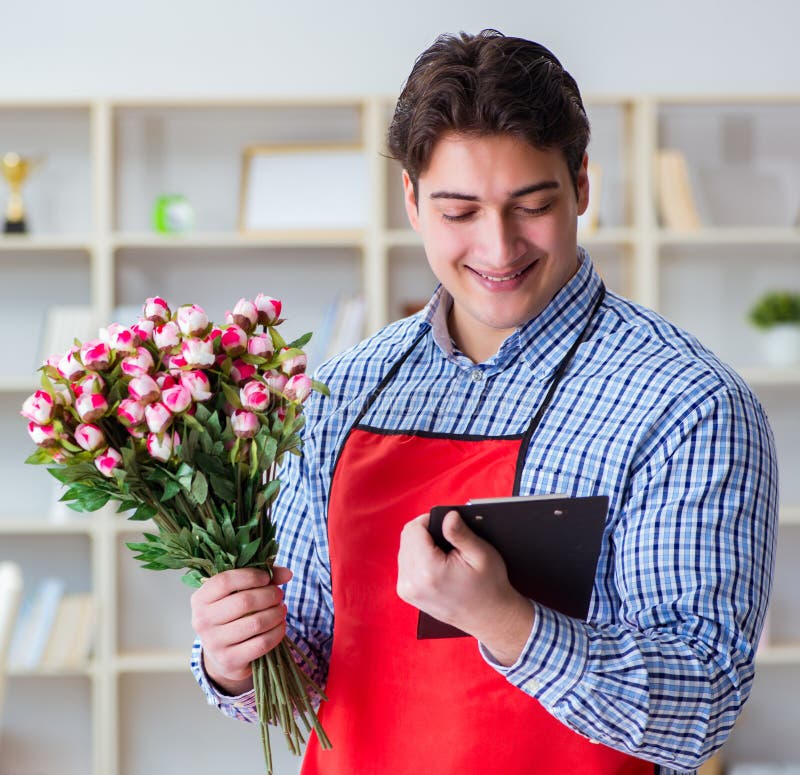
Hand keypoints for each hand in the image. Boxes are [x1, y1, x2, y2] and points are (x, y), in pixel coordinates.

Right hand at [190, 566, 292, 695]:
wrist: (221, 654)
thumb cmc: (232, 614)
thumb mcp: (238, 592)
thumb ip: (262, 578)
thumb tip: (287, 574)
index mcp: (200, 599)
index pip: (225, 581)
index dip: (250, 576)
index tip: (267, 577)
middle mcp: (202, 621)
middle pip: (244, 601)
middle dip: (269, 595)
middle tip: (279, 594)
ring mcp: (214, 643)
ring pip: (255, 623)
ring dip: (276, 613)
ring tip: (281, 609)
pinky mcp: (229, 660)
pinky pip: (261, 644)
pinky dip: (277, 632)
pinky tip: (280, 625)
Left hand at [397, 510, 534, 665]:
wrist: (488, 617)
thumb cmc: (488, 585)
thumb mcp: (481, 554)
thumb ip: (461, 533)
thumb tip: (447, 515)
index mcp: (429, 571)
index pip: (414, 529)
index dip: (430, 520)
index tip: (446, 524)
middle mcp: (412, 582)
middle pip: (407, 537)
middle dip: (425, 532)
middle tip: (448, 539)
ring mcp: (407, 590)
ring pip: (404, 548)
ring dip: (420, 544)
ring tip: (443, 553)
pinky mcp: (406, 593)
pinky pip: (405, 562)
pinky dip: (418, 557)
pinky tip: (435, 562)